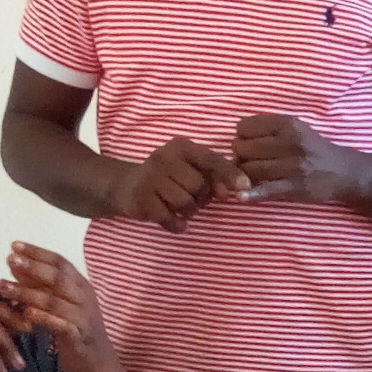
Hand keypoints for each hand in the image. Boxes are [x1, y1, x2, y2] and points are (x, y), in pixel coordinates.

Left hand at [0, 243, 123, 371]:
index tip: (15, 245)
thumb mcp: (59, 303)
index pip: (60, 262)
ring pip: (53, 300)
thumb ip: (41, 286)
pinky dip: (43, 317)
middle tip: (10, 259)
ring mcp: (83, 316)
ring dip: (27, 293)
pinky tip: (26, 313)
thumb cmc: (74, 329)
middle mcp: (84, 297)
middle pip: (58, 277)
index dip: (37, 253)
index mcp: (80, 284)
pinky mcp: (79, 336)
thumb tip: (15, 265)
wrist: (96, 362)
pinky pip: (60, 324)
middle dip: (32, 267)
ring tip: (4, 287)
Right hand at [112, 138, 242, 229]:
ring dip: (188, 211)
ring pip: (185, 202)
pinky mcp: (141, 198)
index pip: (210, 159)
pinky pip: (169, 217)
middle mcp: (164, 157)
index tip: (244, 188)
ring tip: (180, 208)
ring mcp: (150, 177)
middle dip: (201, 199)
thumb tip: (233, 191)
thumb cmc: (167, 178)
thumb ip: (214, 176)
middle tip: (192, 199)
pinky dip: (176, 224)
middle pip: (199, 185)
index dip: (229, 175)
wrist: (126, 185)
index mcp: (181, 147)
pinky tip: (174, 221)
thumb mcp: (190, 170)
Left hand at [227, 114, 362, 208]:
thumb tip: (238, 139)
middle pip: (243, 148)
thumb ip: (268, 129)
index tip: (251, 144)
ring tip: (254, 176)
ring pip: (249, 169)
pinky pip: (265, 190)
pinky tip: (242, 197)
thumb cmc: (313, 149)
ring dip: (245, 175)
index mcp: (287, 124)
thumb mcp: (295, 128)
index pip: (244, 127)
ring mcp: (291, 165)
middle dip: (241, 157)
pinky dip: (251, 194)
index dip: (242, 137)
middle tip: (251, 163)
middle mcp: (289, 142)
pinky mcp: (294, 186)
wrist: (343, 171)